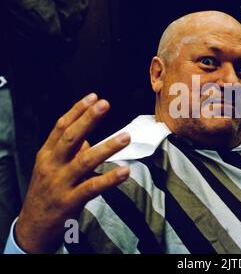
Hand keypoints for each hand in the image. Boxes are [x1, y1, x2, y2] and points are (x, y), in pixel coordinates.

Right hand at [15, 94, 130, 253]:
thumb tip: (88, 137)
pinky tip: (125, 171)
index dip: (78, 111)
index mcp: (47, 154)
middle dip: (88, 120)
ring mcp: (61, 183)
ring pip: (84, 161)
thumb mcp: (51, 168)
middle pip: (71, 138)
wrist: (33, 226)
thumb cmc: (46, 191)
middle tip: (105, 104)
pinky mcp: (70, 201)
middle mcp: (52, 165)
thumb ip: (68, 151)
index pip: (62, 127)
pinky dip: (110, 179)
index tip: (94, 97)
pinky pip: (93, 187)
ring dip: (106, 147)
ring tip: (125, 137)